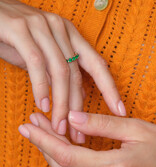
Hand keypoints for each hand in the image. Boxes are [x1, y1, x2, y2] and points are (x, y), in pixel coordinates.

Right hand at [0, 0, 125, 141]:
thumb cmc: (19, 39)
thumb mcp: (46, 57)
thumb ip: (62, 74)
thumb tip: (77, 98)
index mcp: (72, 36)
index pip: (98, 65)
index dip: (111, 90)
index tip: (120, 112)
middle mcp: (62, 30)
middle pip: (77, 74)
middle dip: (79, 108)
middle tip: (78, 134)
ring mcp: (42, 27)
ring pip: (60, 72)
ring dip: (61, 104)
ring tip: (59, 127)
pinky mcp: (20, 30)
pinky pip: (36, 64)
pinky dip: (42, 88)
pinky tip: (43, 106)